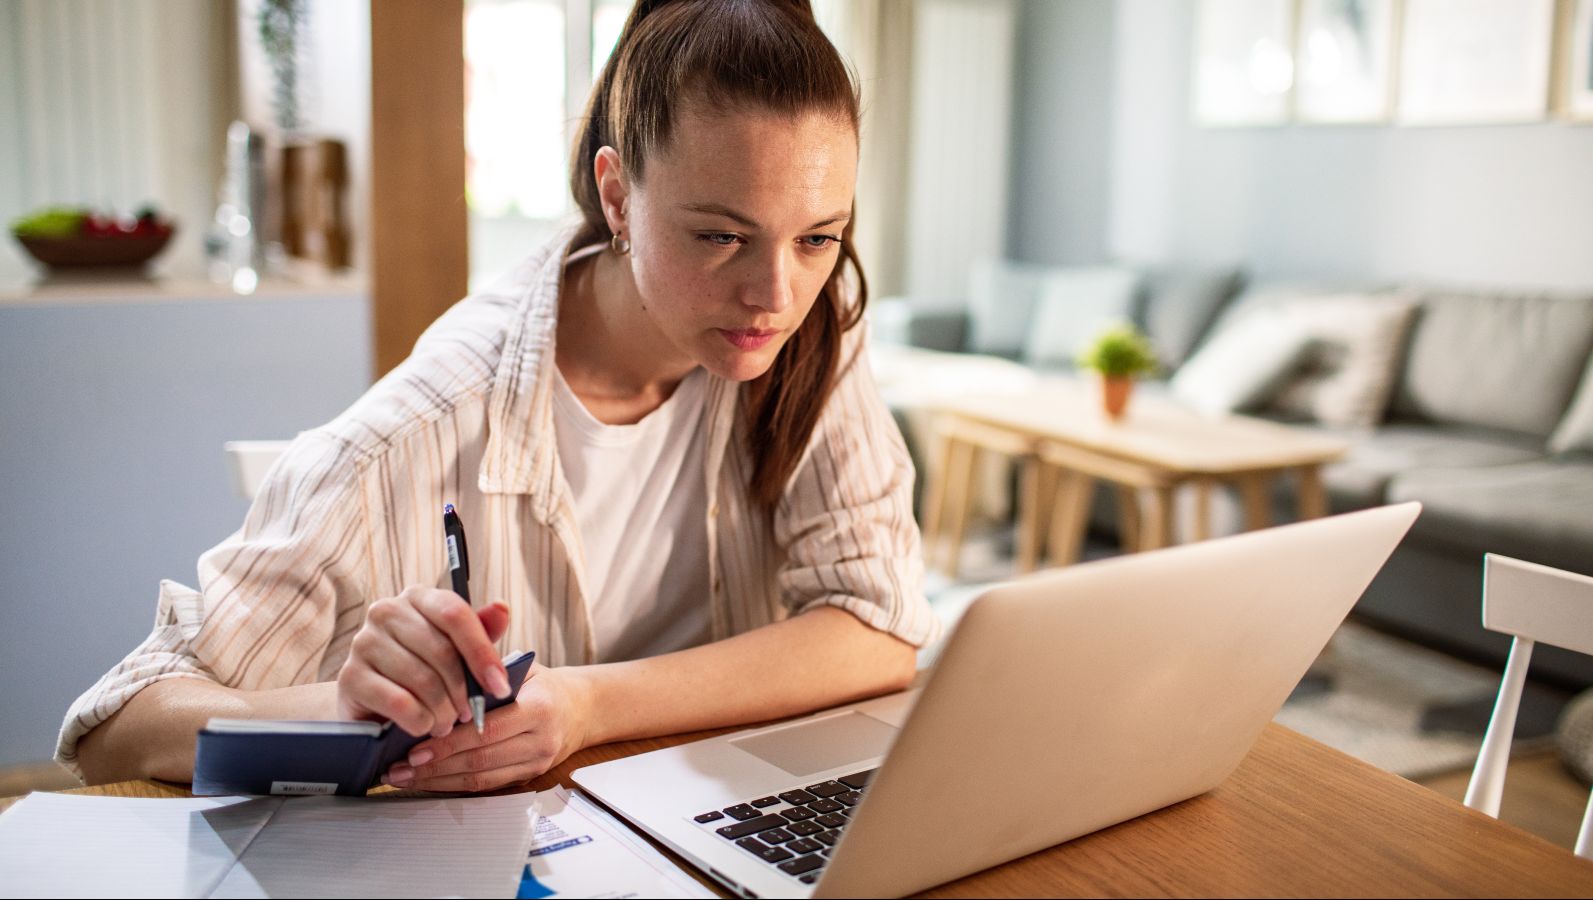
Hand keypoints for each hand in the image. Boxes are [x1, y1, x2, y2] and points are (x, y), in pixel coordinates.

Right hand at [337, 585, 512, 737]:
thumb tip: (502, 609)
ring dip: (443, 711)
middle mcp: (387, 611)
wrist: (375, 707)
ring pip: (422, 679)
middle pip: (442, 651)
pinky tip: (424, 727)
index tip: (501, 687)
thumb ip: (482, 632)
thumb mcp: (458, 652)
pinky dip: (419, 721)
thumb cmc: (424, 673)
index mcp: (418, 597)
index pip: (455, 614)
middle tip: (470, 714)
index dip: (482, 652)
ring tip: (447, 723)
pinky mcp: (349, 677)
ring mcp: (363, 642)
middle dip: (464, 691)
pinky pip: (398, 702)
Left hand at [382, 664, 592, 791]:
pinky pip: (485, 787)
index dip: (449, 742)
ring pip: (480, 779)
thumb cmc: (539, 683)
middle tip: (397, 766)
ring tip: (403, 776)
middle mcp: (541, 739)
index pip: (488, 729)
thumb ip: (482, 667)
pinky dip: (452, 786)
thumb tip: (434, 670)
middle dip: (434, 766)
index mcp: (539, 706)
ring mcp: (536, 763)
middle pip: (480, 760)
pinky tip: (426, 781)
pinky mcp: (527, 778)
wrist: (577, 708)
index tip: (414, 746)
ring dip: (437, 781)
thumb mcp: (518, 665)